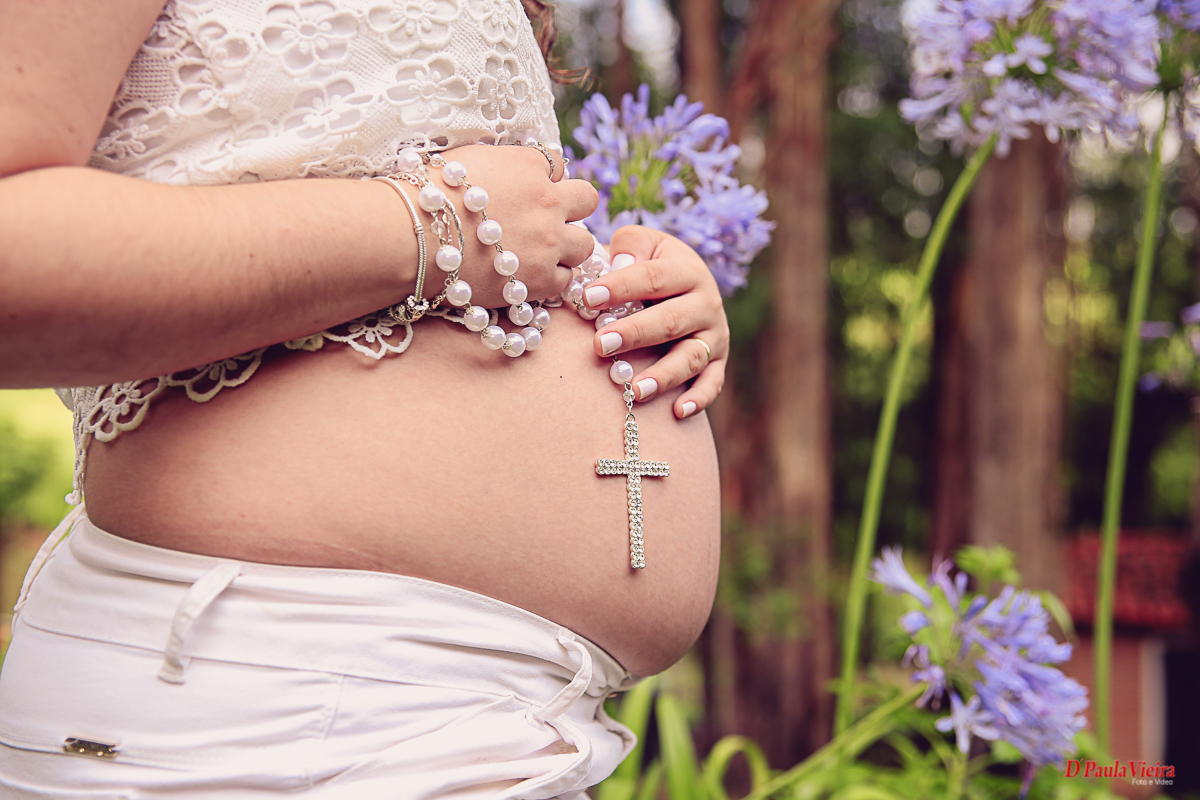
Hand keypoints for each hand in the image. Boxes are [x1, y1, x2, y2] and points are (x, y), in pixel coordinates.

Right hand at [429, 144, 597, 307]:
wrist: (414, 236)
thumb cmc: (429, 195)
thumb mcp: (467, 160)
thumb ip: (500, 164)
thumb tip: (510, 170)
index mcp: (529, 165)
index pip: (557, 164)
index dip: (544, 179)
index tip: (527, 192)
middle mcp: (548, 201)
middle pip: (587, 200)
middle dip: (572, 208)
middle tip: (547, 220)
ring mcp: (549, 242)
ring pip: (586, 244)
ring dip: (568, 247)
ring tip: (541, 252)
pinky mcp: (541, 279)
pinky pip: (566, 279)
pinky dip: (552, 279)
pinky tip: (530, 276)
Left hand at [584, 226, 728, 418]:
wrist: (687, 285)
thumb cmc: (651, 265)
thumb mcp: (643, 244)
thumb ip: (630, 246)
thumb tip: (619, 263)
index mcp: (687, 270)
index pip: (654, 278)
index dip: (621, 286)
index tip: (588, 297)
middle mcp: (706, 303)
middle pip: (671, 321)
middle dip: (635, 334)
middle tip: (601, 344)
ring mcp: (714, 335)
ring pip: (690, 357)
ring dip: (663, 375)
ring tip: (633, 389)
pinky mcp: (718, 362)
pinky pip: (712, 383)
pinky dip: (698, 399)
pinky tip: (677, 412)